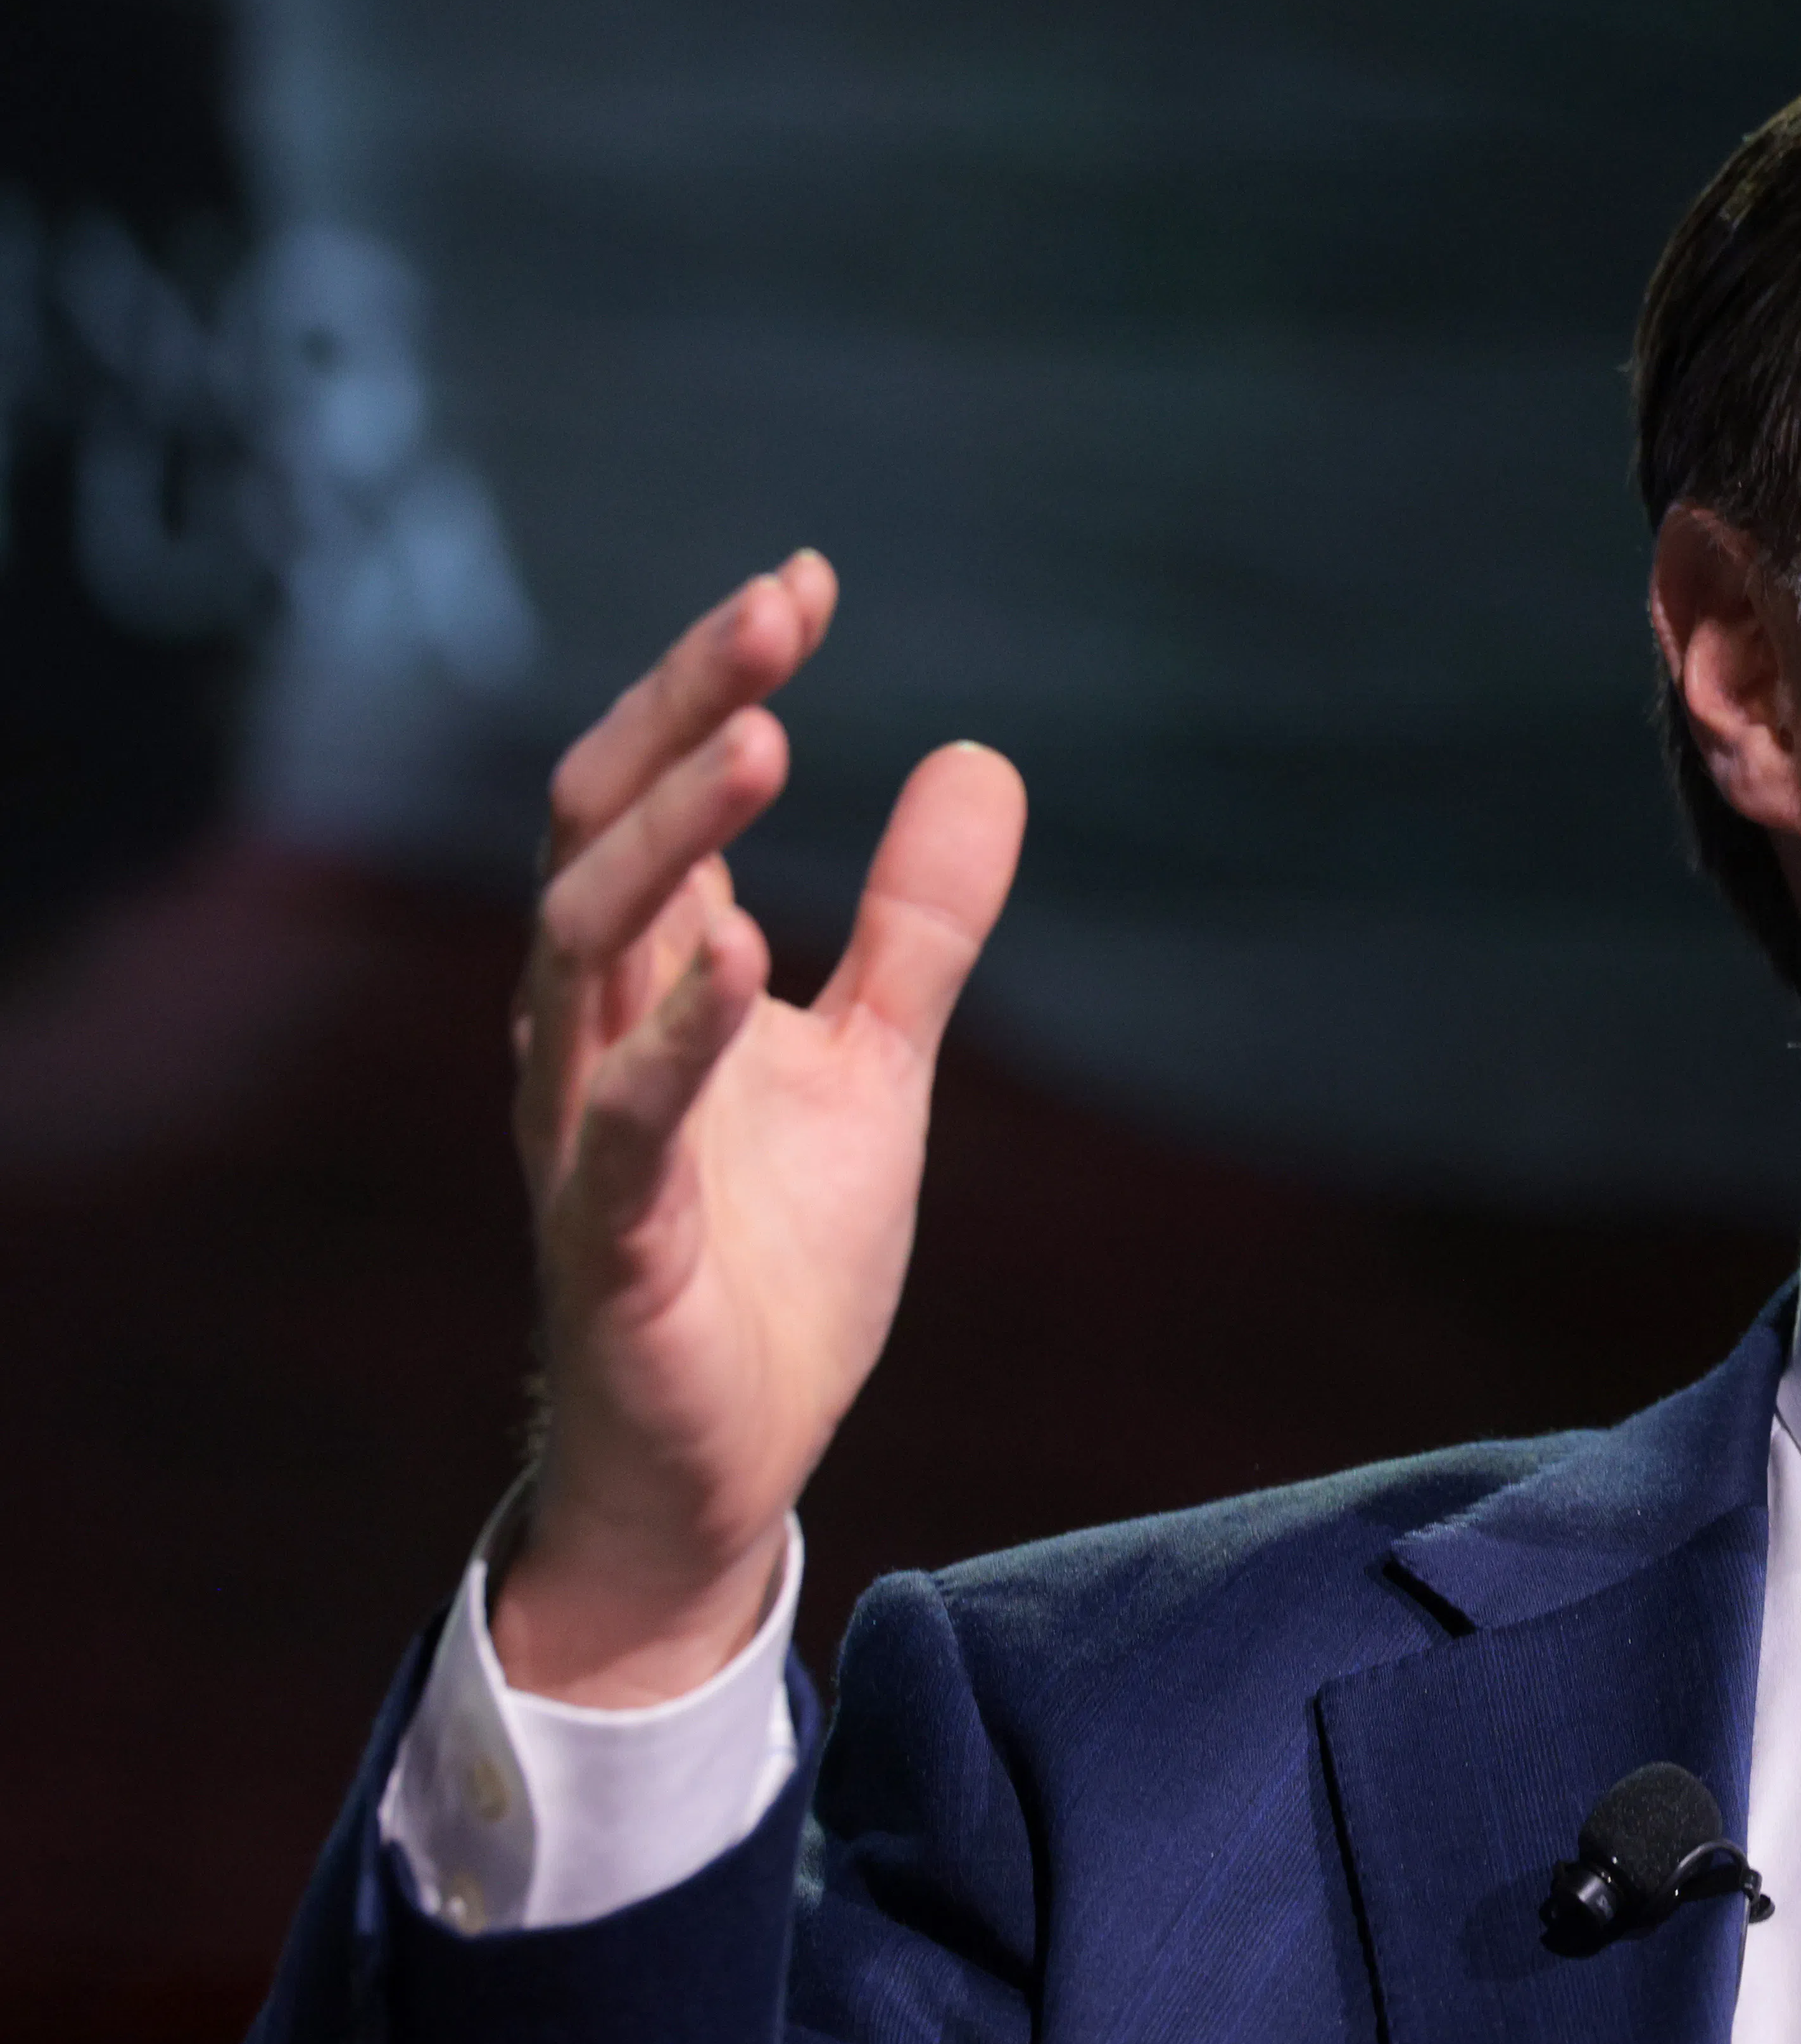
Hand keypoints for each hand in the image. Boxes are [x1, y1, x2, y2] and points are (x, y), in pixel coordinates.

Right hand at [493, 556, 1025, 1703]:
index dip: (712, 681)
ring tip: (757, 738)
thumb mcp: (878, 1065)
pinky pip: (624, 1124)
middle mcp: (589, 1036)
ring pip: (579, 948)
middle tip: (774, 614)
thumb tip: (979, 760)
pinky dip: (676, 1038)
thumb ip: (918, 925)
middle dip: (675, 714)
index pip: (654, 793)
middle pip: (596, 832)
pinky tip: (738, 958)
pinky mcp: (612, 1241)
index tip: (804, 583)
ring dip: (669, 840)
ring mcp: (586, 1134)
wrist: (724, 1460)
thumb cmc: (770, 1259)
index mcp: (648, 982)